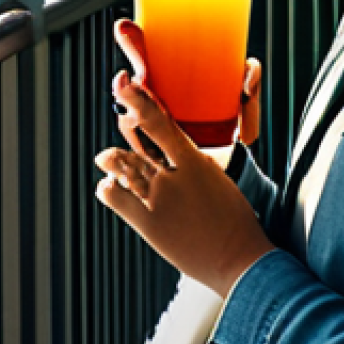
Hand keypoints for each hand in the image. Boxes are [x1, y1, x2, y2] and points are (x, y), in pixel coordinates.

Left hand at [95, 21, 274, 296]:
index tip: (126, 84)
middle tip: (116, 96)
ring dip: (112, 159)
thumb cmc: (233, 219)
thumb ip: (193, 162)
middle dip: (125, 115)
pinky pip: (116, 197)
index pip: (162, 124)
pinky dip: (109, 188)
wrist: (237, 259)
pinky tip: (110, 186)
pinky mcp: (147, 223)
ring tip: (106, 156)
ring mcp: (158, 199)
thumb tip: (176, 151)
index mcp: (197, 161)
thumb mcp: (217, 179)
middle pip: (139, 139)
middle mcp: (174, 176)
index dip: (141, 101)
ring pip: (123, 167)